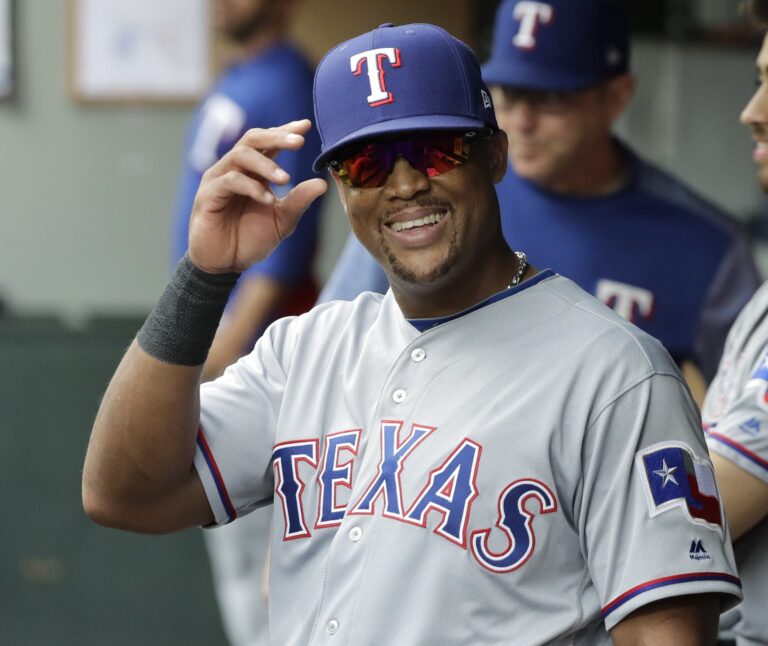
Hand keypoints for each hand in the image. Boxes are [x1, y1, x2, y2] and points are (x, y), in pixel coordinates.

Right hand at [188, 119, 327, 273]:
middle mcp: (234, 169)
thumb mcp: (282, 221)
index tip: (306, 125)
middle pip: (253, 139)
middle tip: (299, 142)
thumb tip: (322, 184)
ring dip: (265, 164)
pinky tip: (268, 199)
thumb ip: (299, 202)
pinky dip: (252, 187)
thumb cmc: (250, 239)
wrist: (225, 264)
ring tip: (286, 179)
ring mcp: (219, 180)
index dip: (285, 131)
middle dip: (277, 137)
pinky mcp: (208, 196)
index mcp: (253, 171)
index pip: (268, 142)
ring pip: (240, 156)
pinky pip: (230, 182)